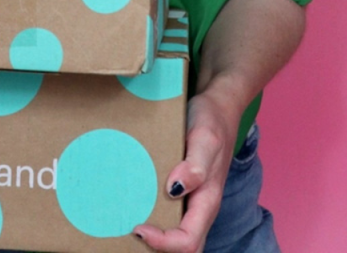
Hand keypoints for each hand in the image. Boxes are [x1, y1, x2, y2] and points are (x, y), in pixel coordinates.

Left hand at [133, 86, 239, 252]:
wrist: (218, 107)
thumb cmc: (212, 121)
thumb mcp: (205, 138)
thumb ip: (195, 166)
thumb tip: (175, 189)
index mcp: (208, 201)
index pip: (188, 241)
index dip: (163, 243)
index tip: (138, 227)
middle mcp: (201, 207)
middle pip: (184, 247)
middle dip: (157, 247)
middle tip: (129, 229)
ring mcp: (194, 201)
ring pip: (178, 235)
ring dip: (156, 237)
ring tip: (128, 222)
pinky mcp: (185, 191)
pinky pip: (172, 217)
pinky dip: (155, 219)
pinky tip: (136, 205)